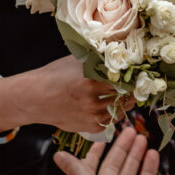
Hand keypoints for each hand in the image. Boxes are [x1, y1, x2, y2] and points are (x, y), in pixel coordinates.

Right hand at [0, 55, 134, 134]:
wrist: (35, 98)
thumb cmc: (55, 75)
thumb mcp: (76, 60)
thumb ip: (96, 57)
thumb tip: (117, 47)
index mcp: (91, 79)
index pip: (123, 79)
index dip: (133, 77)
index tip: (140, 74)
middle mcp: (92, 99)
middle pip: (125, 96)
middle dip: (132, 91)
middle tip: (137, 86)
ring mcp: (90, 115)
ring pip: (119, 110)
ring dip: (125, 103)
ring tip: (127, 96)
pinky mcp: (88, 127)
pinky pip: (110, 122)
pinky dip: (114, 114)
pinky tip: (114, 106)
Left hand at [55, 126, 173, 174]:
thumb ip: (77, 172)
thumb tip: (58, 155)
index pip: (90, 168)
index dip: (96, 152)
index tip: (104, 137)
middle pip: (113, 168)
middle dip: (122, 149)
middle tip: (133, 130)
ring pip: (129, 174)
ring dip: (136, 156)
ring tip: (144, 139)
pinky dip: (147, 169)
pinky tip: (153, 156)